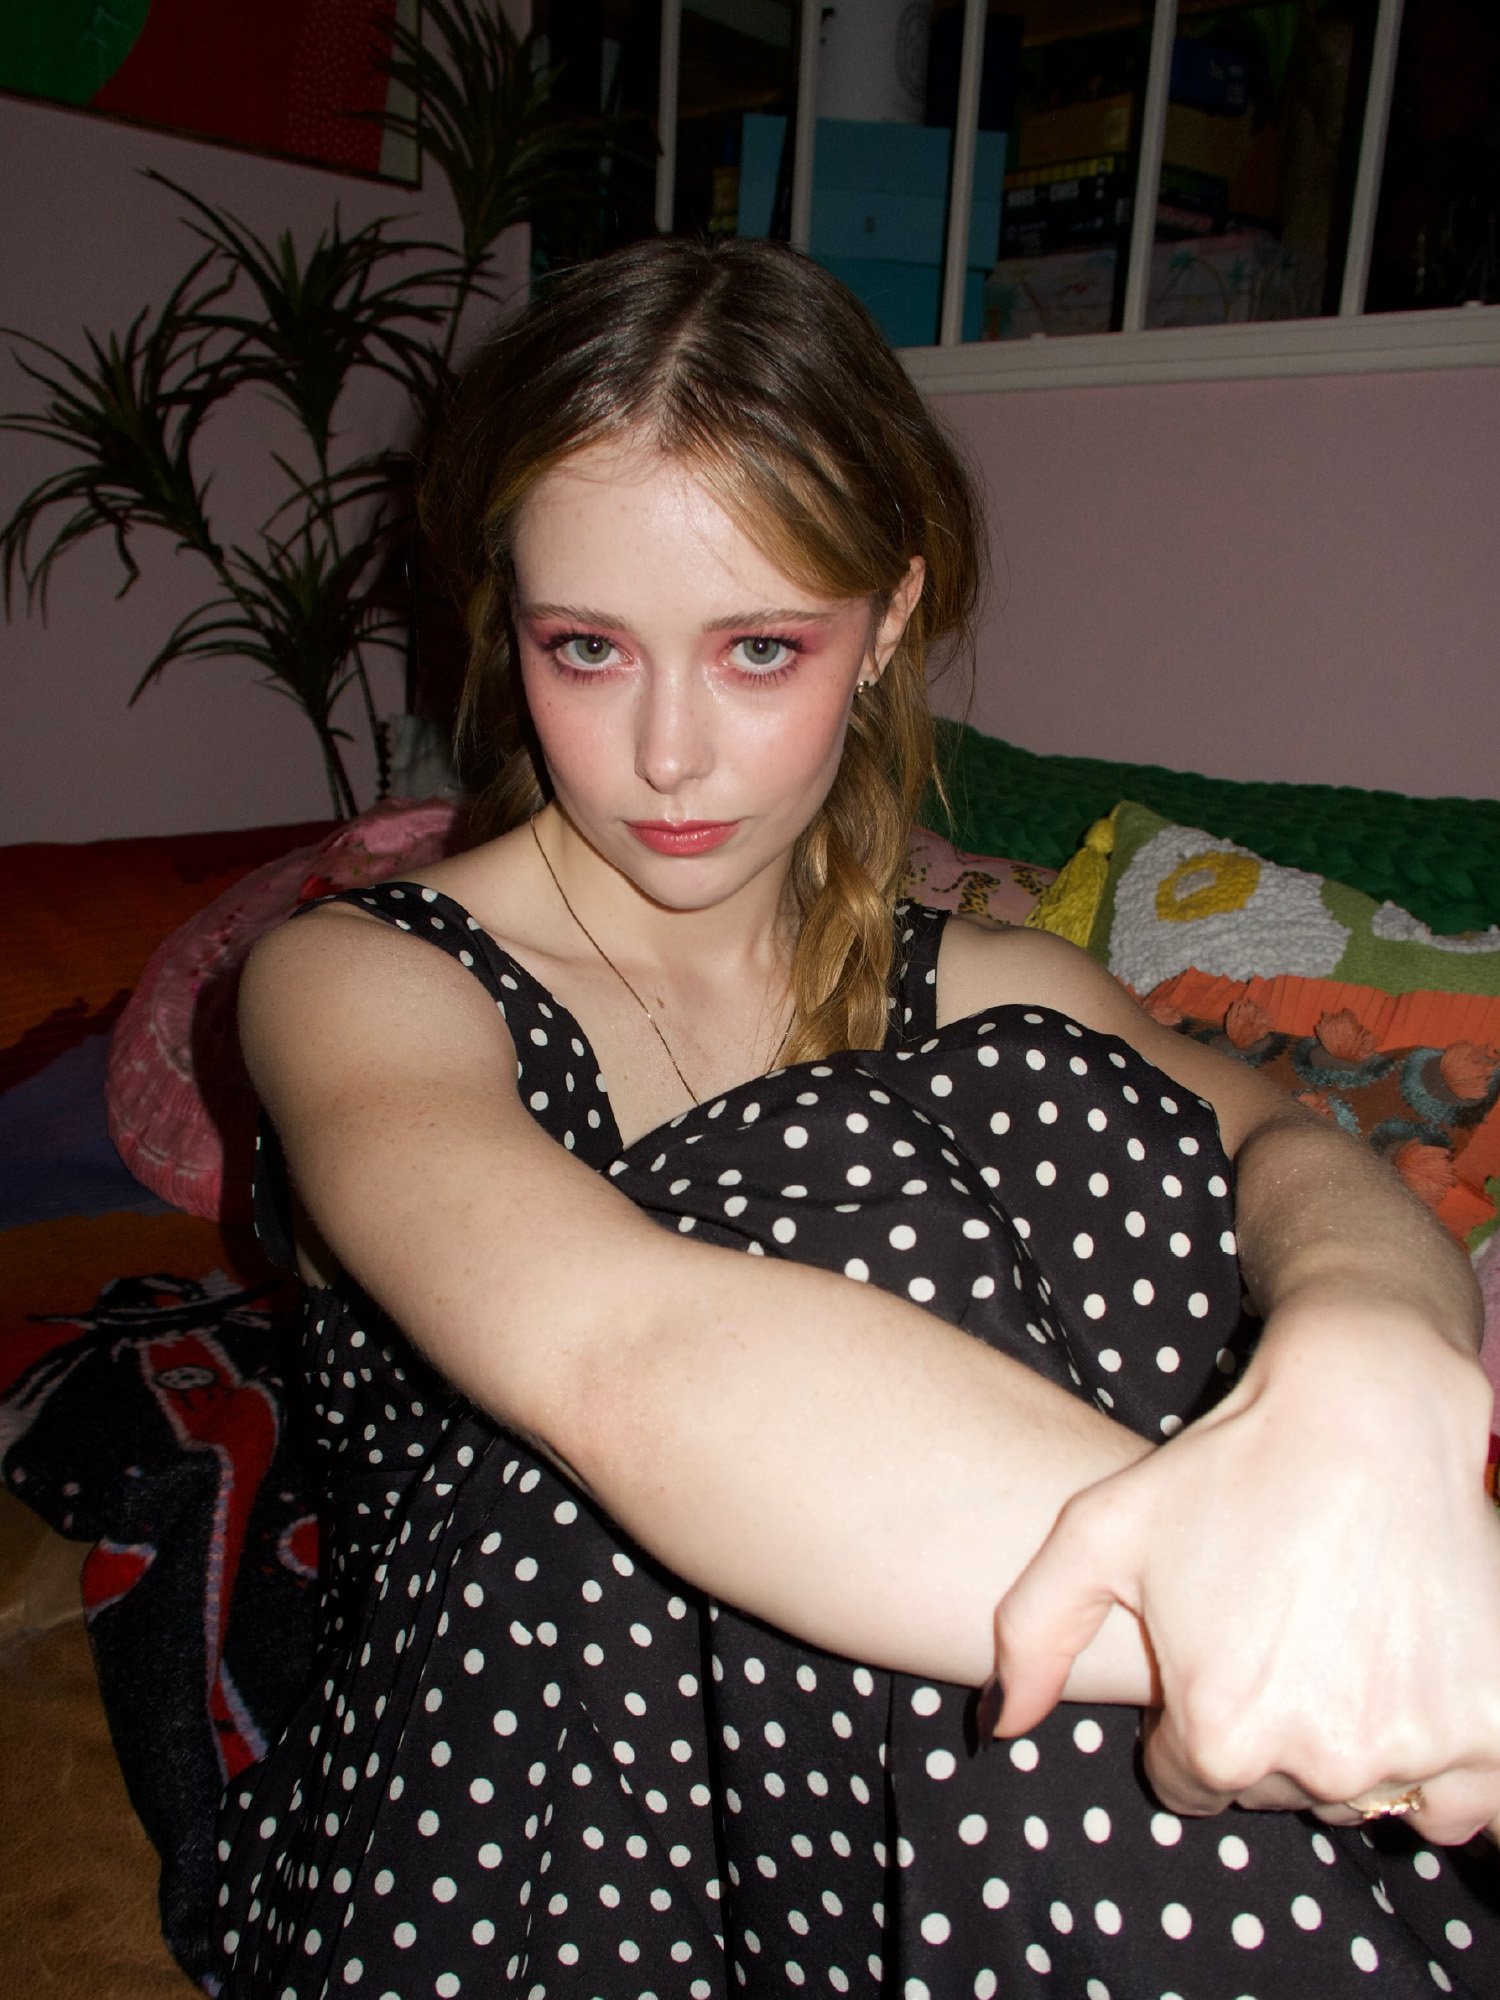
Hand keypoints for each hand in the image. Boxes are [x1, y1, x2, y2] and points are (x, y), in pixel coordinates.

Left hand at [989, 1292, 1499, 1846]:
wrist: (1366, 1413)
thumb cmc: (1227, 1468)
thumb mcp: (1098, 1531)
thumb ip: (1031, 1634)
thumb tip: (999, 1726)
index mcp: (1221, 1733)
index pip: (1191, 1780)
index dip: (1190, 1714)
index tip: (1211, 1651)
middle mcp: (1320, 1761)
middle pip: (1279, 1788)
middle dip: (1269, 1729)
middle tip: (1277, 1634)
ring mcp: (1416, 1751)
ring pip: (1369, 1795)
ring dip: (1356, 1747)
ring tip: (1341, 1649)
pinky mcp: (1491, 1732)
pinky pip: (1465, 1800)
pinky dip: (1446, 1769)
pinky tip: (1409, 1686)